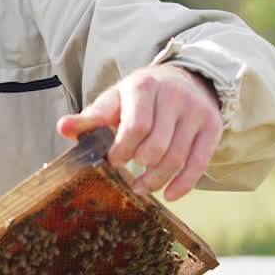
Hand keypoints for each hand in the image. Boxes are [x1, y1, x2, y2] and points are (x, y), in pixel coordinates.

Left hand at [57, 65, 221, 200]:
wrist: (181, 79)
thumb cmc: (139, 97)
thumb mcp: (113, 101)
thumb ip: (89, 118)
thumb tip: (62, 128)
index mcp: (144, 85)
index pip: (136, 126)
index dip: (122, 150)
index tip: (113, 162)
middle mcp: (174, 95)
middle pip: (157, 145)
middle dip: (139, 166)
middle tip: (128, 176)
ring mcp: (196, 110)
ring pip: (177, 156)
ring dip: (157, 179)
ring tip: (142, 187)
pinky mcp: (212, 126)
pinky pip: (200, 162)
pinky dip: (184, 183)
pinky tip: (170, 195)